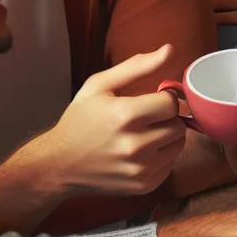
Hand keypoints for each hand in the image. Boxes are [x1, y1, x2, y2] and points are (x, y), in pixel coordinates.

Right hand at [43, 45, 185, 196]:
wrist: (57, 165)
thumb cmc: (79, 121)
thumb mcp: (99, 85)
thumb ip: (137, 66)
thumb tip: (170, 50)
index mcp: (126, 115)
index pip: (172, 101)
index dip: (163, 98)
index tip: (151, 100)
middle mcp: (135, 145)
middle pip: (178, 123)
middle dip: (165, 117)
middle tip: (145, 118)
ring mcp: (140, 169)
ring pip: (178, 144)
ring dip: (167, 136)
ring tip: (144, 134)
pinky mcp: (143, 186)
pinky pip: (171, 164)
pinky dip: (162, 156)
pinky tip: (141, 152)